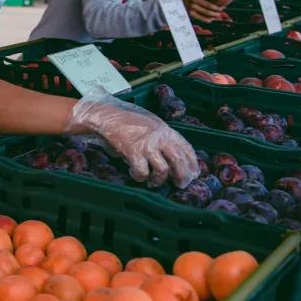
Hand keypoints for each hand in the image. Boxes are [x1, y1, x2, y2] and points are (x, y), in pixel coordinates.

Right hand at [66, 87, 198, 187]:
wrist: (106, 116)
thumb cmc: (127, 121)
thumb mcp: (151, 124)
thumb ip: (163, 136)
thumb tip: (173, 155)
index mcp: (165, 130)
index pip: (186, 148)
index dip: (193, 163)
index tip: (194, 174)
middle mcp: (159, 137)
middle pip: (179, 161)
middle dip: (183, 176)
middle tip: (180, 184)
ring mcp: (146, 145)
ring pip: (162, 170)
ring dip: (159, 180)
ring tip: (153, 181)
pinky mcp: (133, 152)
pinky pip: (142, 172)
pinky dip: (140, 177)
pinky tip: (136, 174)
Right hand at [180, 0, 223, 22]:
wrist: (176, 2)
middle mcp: (194, 0)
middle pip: (208, 5)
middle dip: (217, 8)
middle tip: (222, 8)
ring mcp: (192, 7)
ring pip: (206, 12)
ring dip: (214, 14)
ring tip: (218, 14)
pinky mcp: (190, 13)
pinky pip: (201, 17)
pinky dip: (207, 19)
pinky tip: (211, 19)